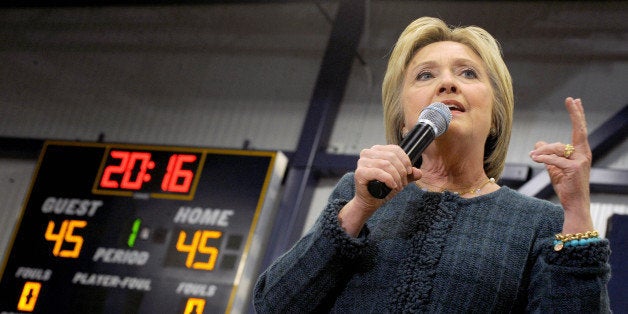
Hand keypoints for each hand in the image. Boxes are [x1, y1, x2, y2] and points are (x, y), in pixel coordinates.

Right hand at [338, 144, 421, 235]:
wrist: (370, 202)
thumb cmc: (382, 188)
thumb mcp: (399, 179)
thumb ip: (409, 175)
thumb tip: (419, 173)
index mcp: (376, 150)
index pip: (394, 149)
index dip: (405, 160)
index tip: (409, 172)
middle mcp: (367, 153)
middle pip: (391, 156)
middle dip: (401, 171)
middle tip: (403, 183)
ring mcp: (362, 162)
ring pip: (386, 164)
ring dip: (396, 177)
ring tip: (398, 186)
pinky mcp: (360, 172)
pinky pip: (378, 172)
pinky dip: (388, 179)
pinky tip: (392, 186)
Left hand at [529, 97, 593, 233]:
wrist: (573, 203)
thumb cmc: (566, 186)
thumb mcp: (554, 168)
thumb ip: (548, 154)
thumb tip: (538, 142)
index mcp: (581, 152)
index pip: (580, 130)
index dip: (577, 115)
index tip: (575, 101)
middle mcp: (584, 154)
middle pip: (579, 130)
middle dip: (575, 114)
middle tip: (570, 99)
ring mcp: (580, 161)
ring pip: (557, 148)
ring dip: (542, 150)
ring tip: (532, 155)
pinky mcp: (573, 169)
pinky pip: (554, 159)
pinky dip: (543, 158)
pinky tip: (534, 158)